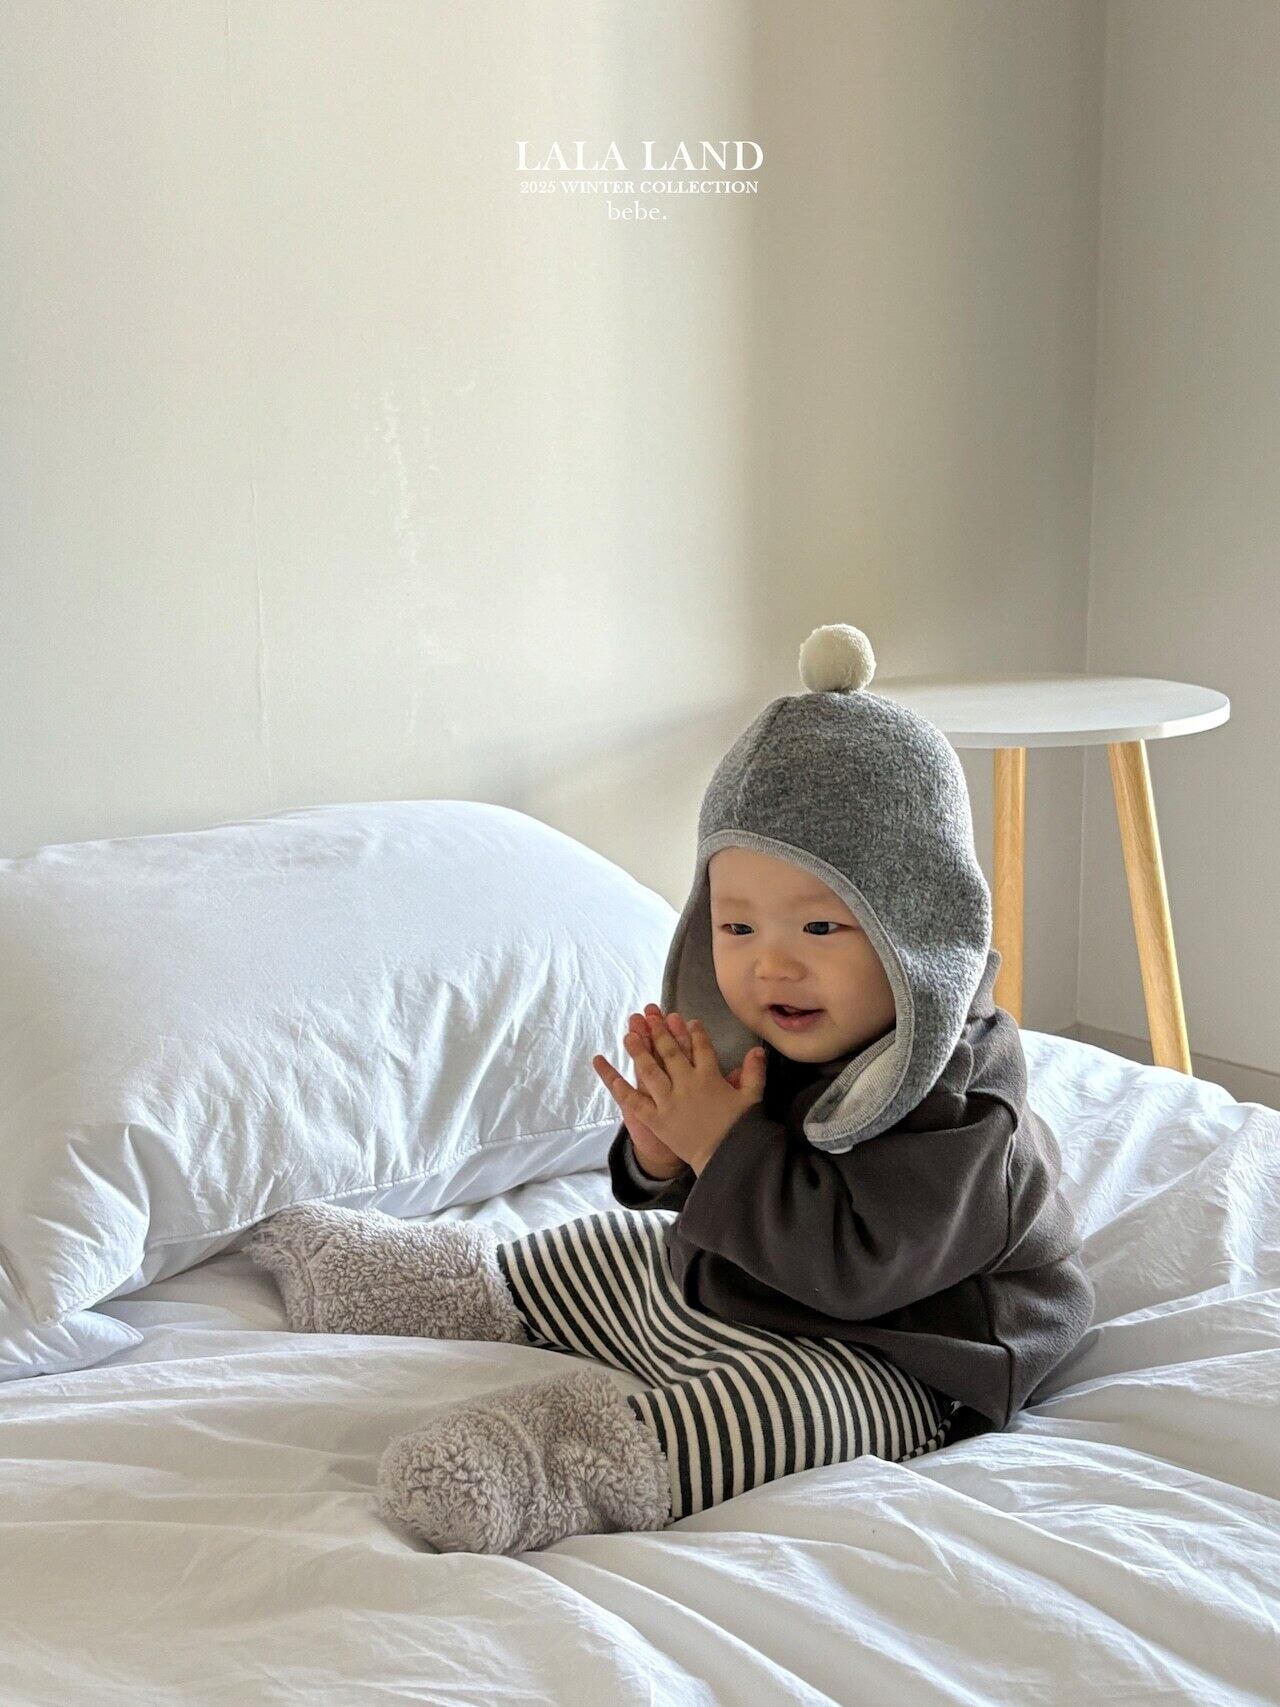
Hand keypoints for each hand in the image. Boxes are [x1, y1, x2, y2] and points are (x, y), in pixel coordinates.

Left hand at [593, 1008, 766, 1175]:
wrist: (725, 1159)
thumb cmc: (740, 1129)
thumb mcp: (752, 1098)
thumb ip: (753, 1072)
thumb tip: (757, 1048)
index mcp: (710, 1077)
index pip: (700, 1048)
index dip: (693, 1032)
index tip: (686, 1020)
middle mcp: (686, 1084)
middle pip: (670, 1052)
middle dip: (659, 1031)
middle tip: (649, 1014)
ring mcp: (668, 1101)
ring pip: (649, 1070)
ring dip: (638, 1049)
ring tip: (629, 1033)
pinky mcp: (655, 1119)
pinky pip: (633, 1099)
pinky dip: (618, 1084)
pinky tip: (607, 1070)